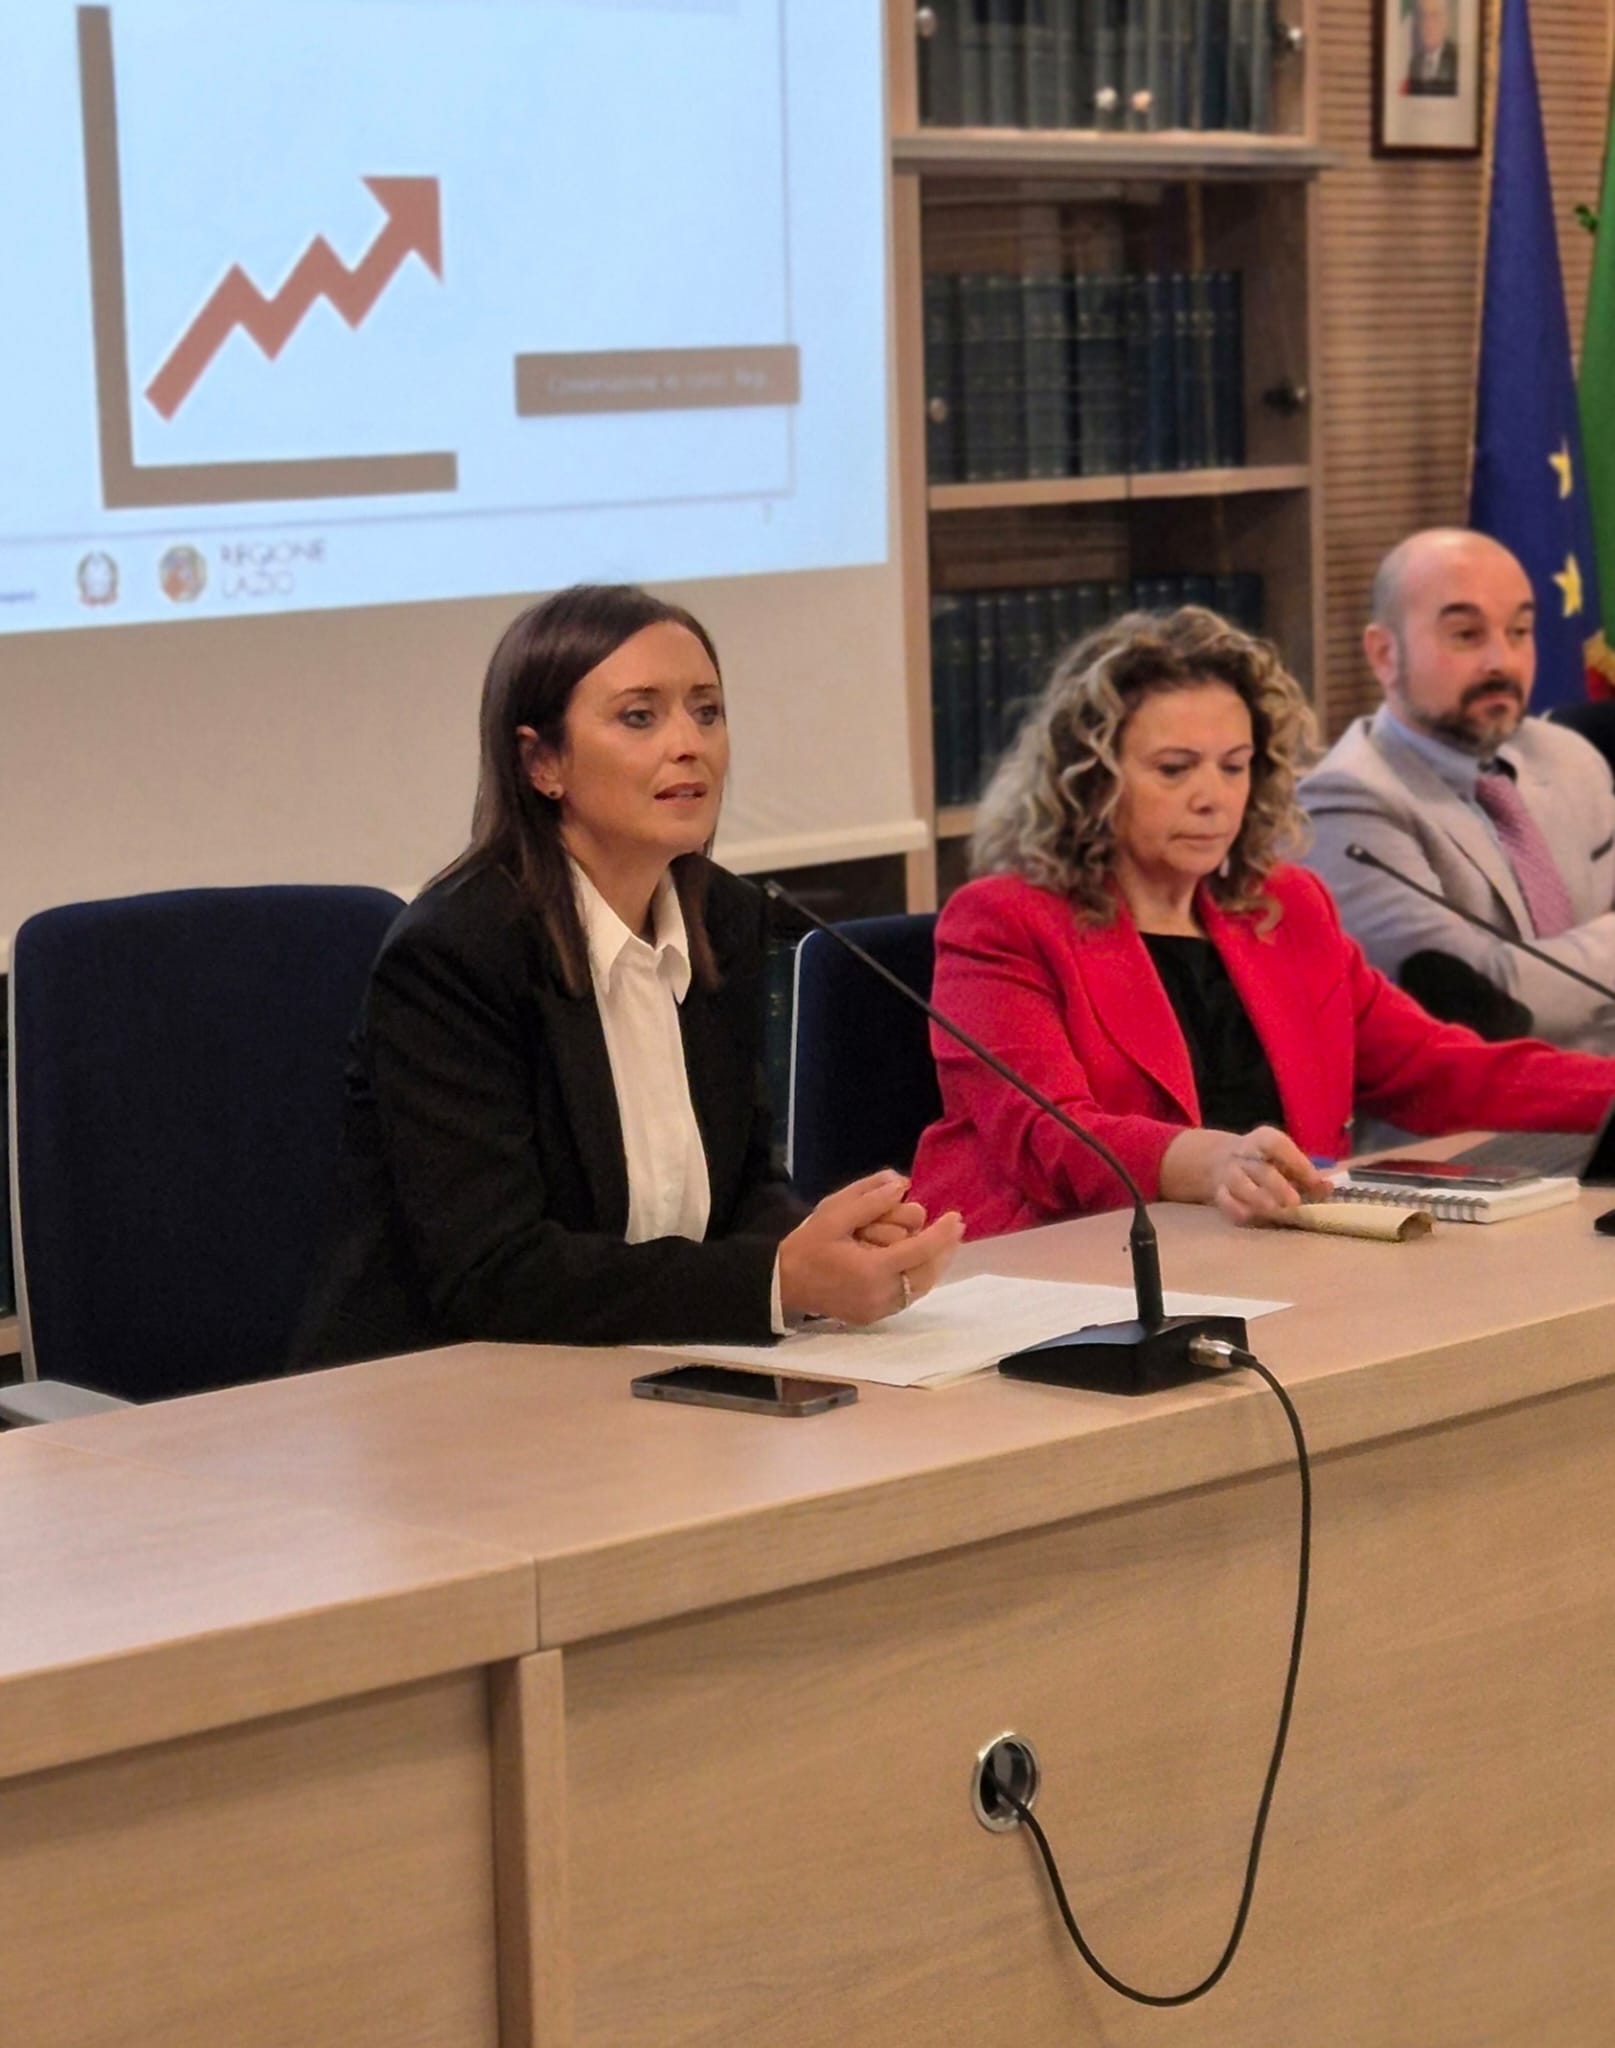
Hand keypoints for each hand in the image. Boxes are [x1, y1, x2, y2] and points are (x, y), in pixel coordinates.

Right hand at [778, 1170, 964, 1324]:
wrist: (783, 1284)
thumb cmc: (808, 1246)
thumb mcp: (833, 1215)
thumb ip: (869, 1200)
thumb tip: (902, 1185)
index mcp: (870, 1269)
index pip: (919, 1251)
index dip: (942, 1234)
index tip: (957, 1217)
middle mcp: (879, 1294)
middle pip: (927, 1273)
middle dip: (945, 1250)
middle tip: (957, 1229)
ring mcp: (877, 1310)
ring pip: (921, 1288)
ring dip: (936, 1265)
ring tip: (946, 1243)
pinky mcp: (874, 1317)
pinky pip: (907, 1298)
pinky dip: (920, 1279)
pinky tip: (923, 1262)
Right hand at [1160, 1125, 1333, 1226]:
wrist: (1220, 1161)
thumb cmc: (1266, 1163)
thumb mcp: (1286, 1161)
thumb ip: (1307, 1175)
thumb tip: (1327, 1187)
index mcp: (1263, 1140)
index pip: (1276, 1145)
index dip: (1297, 1163)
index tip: (1315, 1183)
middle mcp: (1243, 1154)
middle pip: (1259, 1168)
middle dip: (1277, 1186)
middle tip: (1294, 1202)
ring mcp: (1229, 1173)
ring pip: (1238, 1183)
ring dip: (1257, 1197)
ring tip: (1275, 1210)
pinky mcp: (1219, 1193)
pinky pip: (1225, 1201)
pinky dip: (1238, 1209)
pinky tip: (1253, 1216)